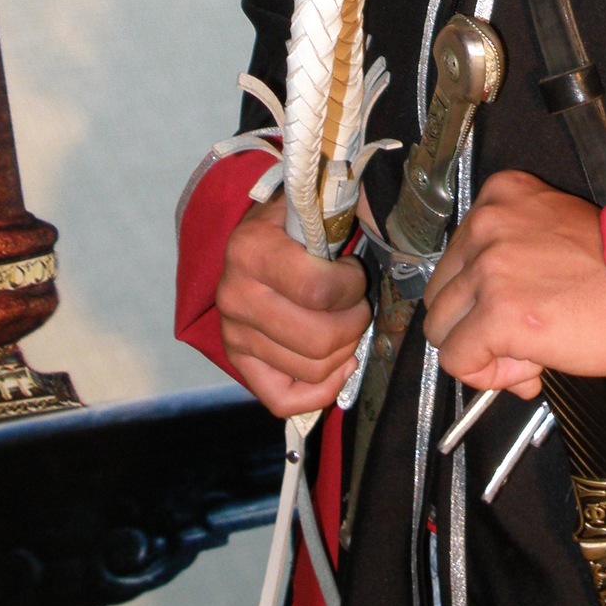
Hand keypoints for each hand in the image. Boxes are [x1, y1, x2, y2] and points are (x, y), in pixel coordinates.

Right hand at [217, 191, 370, 417]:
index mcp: (252, 251)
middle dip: (354, 321)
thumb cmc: (294, 223)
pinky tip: (340, 364)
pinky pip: (283, 399)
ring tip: (346, 323)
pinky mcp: (238, 360)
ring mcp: (233, 333)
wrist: (255, 237)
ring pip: (312, 369)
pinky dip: (321, 390)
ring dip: (345, 349)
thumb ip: (339, 212)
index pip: (319, 290)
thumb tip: (372, 206)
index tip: (353, 271)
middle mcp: (235, 296)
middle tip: (356, 302)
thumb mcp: (313, 206)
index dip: (352, 286)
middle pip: (319, 339)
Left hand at [423, 169, 605, 397]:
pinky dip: (486, 376)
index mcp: (503, 193)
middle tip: (520, 338)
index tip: (515, 307)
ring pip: (442, 329)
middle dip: (473, 324)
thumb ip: (513, 267)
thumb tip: (490, 332)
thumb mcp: (558, 236)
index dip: (482, 294)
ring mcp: (489, 268)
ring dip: (480, 351)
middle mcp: (488, 223)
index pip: (458, 254)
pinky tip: (530, 368)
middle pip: (442, 292)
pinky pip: (458, 360)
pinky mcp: (496, 314)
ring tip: (528, 354)